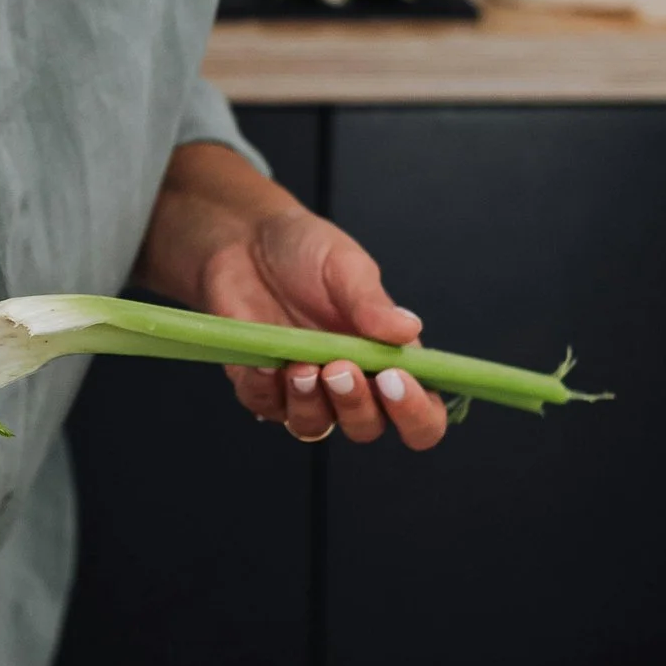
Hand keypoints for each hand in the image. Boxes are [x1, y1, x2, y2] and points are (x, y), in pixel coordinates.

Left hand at [139, 142, 446, 451]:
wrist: (245, 239)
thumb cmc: (306, 251)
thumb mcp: (346, 267)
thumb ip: (373, 303)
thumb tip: (408, 329)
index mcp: (386, 356)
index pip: (420, 410)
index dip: (415, 411)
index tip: (396, 380)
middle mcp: (349, 382)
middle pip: (367, 427)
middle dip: (357, 405)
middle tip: (341, 368)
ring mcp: (303, 389)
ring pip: (314, 427)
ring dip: (311, 405)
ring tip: (302, 367)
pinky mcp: (260, 385)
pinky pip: (265, 406)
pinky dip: (266, 390)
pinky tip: (266, 364)